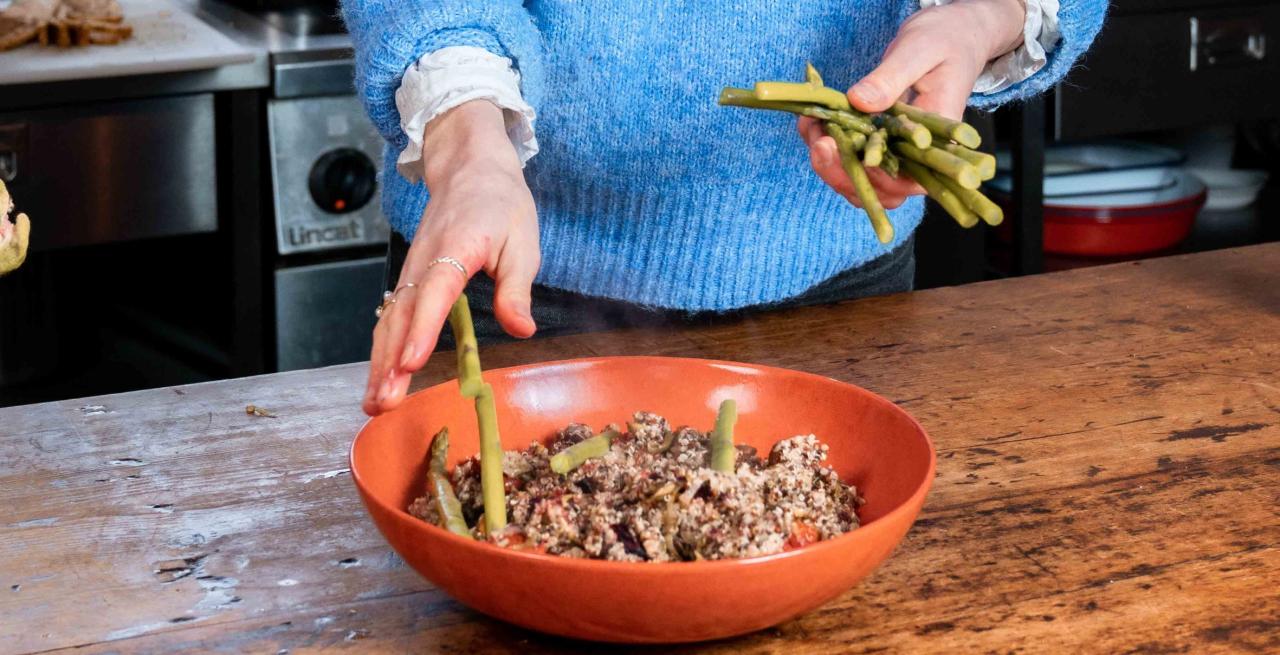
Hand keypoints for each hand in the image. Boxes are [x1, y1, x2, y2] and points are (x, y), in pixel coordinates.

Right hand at [363, 100, 539, 415]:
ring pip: (389, 320)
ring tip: (375, 403)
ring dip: (380, 363)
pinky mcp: (409, 279)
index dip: (421, 330)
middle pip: (401, 316)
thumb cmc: (501, 204)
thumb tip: (521, 329)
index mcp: (455, 248)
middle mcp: (423, 261)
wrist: (470, 167)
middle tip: (384, 402)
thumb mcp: (523, 241)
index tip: (411, 363)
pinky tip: (380, 379)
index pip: (434, 293)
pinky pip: (391, 317)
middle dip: (390, 361)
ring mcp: (411, 270)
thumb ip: (516, 288)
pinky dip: (383, 349)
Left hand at [801, 0, 1024, 208]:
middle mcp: (916, 157)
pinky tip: (813, 120)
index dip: (874, 179)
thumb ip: (891, 79)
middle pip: (878, 190)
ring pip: (859, 179)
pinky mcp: (876, 141)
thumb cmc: (944, 42)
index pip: (906, 182)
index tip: (844, 152)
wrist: (948, 37)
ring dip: (828, 162)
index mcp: (937, 144)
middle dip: (841, 173)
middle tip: (819, 142)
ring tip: (812, 126)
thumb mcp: (919, 52)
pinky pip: (849, 156)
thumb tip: (860, 102)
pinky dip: (826, 144)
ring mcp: (895, 152)